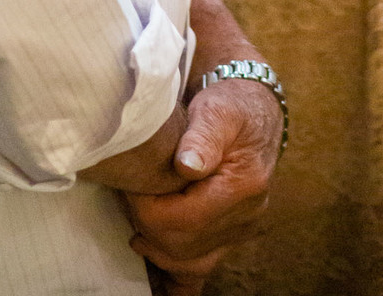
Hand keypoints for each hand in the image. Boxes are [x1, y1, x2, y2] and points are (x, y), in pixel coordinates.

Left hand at [125, 76, 280, 283]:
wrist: (253, 108)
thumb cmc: (231, 104)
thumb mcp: (217, 109)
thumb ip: (202, 135)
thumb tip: (188, 164)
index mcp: (244, 186)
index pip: (185, 220)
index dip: (148, 209)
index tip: (130, 185)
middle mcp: (247, 216)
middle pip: (184, 245)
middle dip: (148, 226)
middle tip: (129, 197)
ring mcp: (242, 229)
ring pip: (192, 261)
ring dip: (159, 247)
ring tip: (137, 225)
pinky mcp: (233, 232)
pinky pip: (204, 265)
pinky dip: (180, 277)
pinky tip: (162, 286)